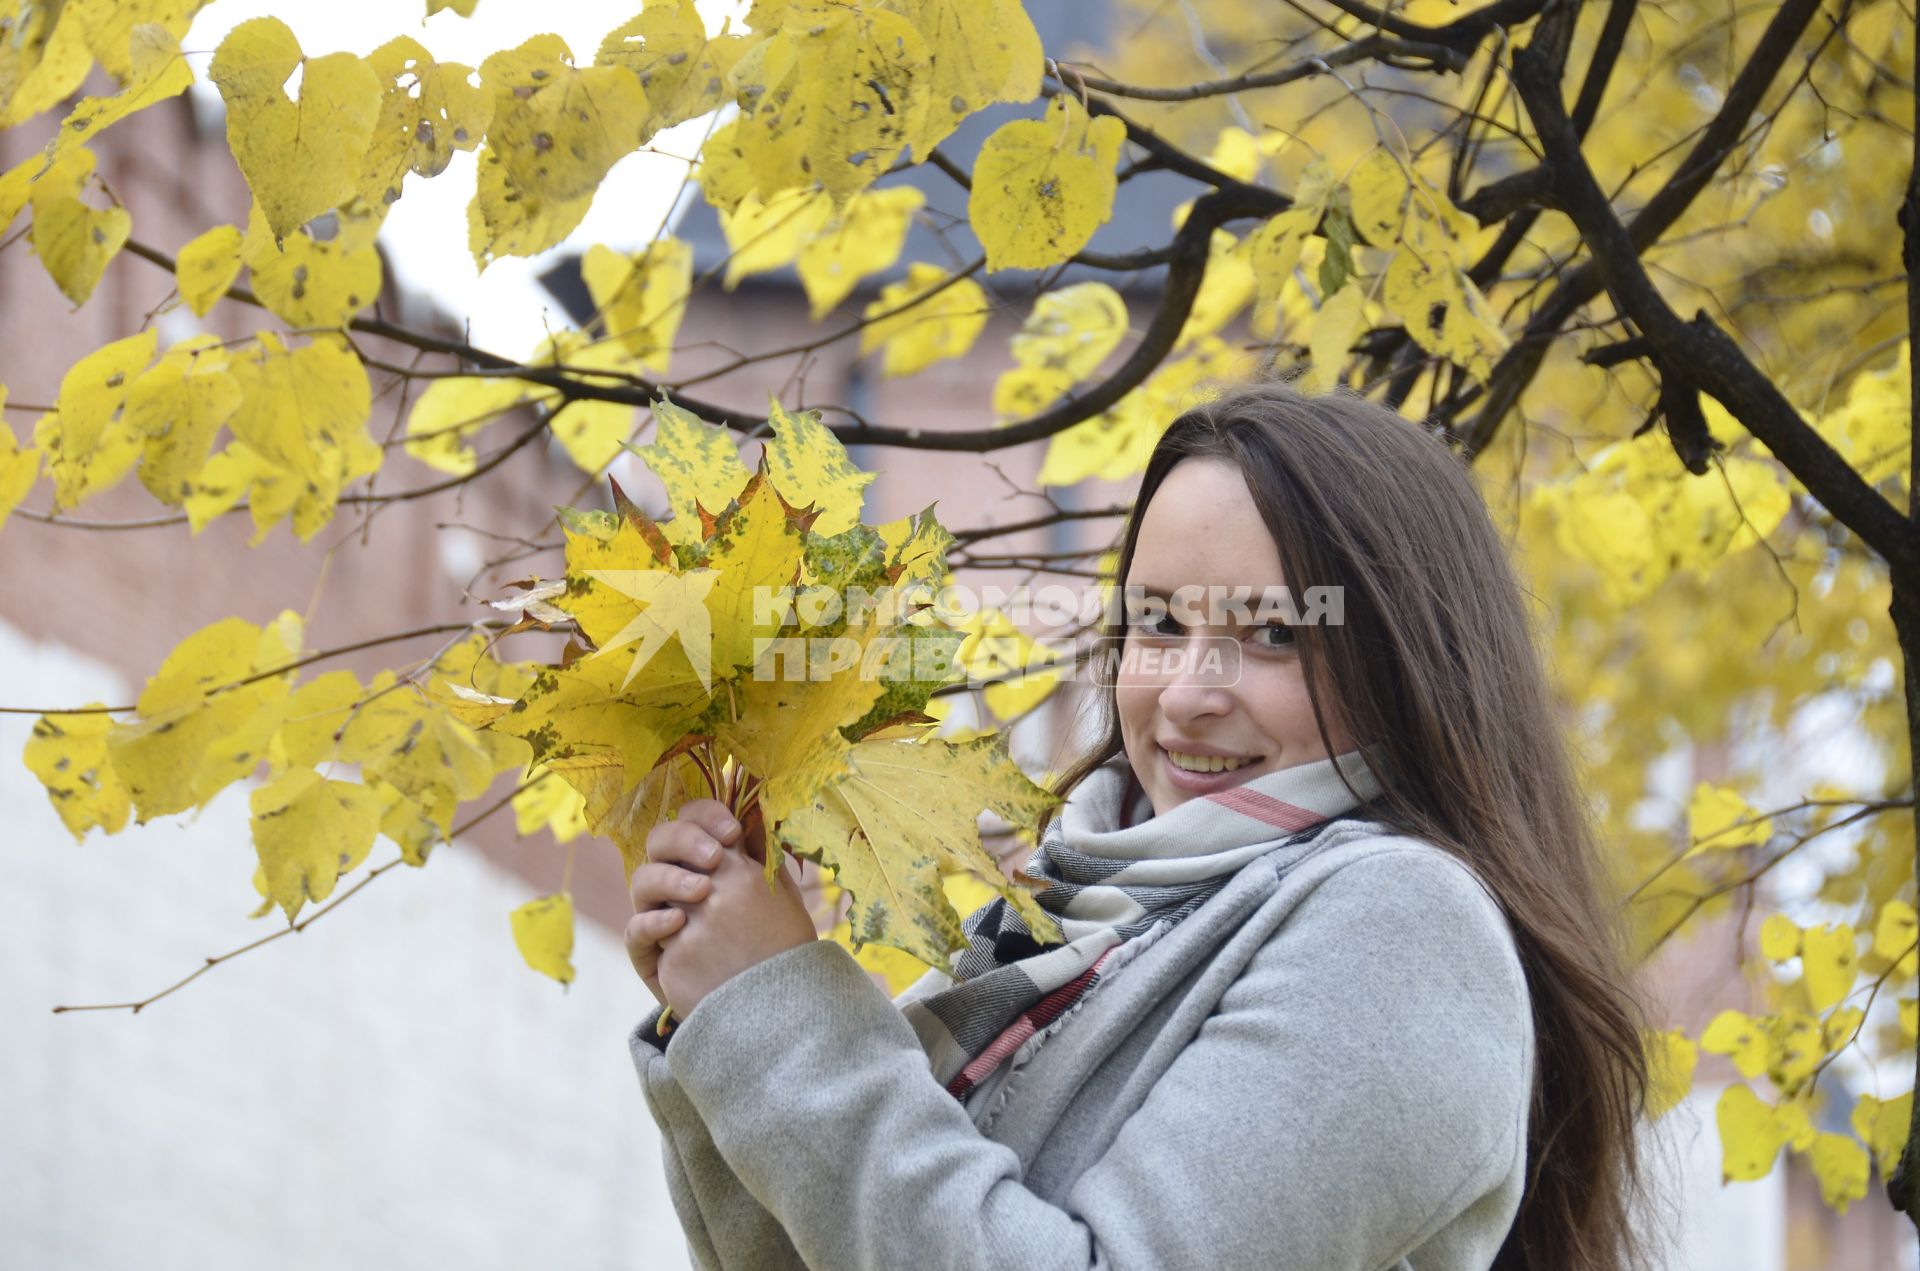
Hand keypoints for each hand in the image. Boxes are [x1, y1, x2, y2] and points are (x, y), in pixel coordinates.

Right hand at [624, 798, 817, 1020]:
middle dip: (684, 839)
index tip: (732, 831)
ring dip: (670, 878)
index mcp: (706, 859)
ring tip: (702, 890)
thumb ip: (762, 855)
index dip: (705, 816)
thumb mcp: (772, 892)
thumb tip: (758, 812)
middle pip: (660, 840)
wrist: (764, 998)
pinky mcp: (649, 951)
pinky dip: (653, 920)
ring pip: (643, 880)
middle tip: (714, 857)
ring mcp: (659, 913)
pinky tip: (678, 921)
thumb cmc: (771, 940)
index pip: (692, 820)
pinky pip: (635, 929)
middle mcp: (677, 880)